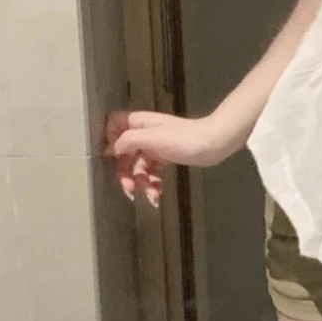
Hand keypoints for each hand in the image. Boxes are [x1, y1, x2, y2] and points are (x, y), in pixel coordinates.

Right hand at [104, 109, 230, 207]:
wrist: (212, 145)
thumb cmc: (182, 139)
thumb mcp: (152, 138)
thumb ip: (128, 140)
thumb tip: (110, 149)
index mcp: (139, 123)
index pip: (113, 125)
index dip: (109, 141)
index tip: (113, 158)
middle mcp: (144, 133)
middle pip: (123, 153)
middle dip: (125, 173)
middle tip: (130, 191)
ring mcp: (154, 146)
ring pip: (137, 167)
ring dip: (141, 183)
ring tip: (152, 197)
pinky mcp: (164, 158)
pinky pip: (150, 173)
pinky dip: (152, 184)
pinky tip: (157, 195)